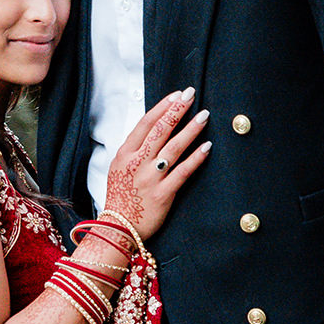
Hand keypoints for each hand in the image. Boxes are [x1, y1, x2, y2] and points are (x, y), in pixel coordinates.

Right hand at [103, 88, 210, 240]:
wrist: (117, 227)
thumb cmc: (120, 197)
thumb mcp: (118, 168)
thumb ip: (134, 149)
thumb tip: (154, 128)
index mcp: (124, 154)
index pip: (145, 124)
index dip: (162, 107)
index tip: (177, 95)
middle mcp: (137, 163)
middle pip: (160, 130)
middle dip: (177, 110)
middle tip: (192, 95)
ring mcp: (150, 178)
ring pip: (173, 148)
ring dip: (190, 130)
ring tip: (204, 116)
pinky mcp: (163, 194)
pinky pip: (182, 172)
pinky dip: (195, 158)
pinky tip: (206, 146)